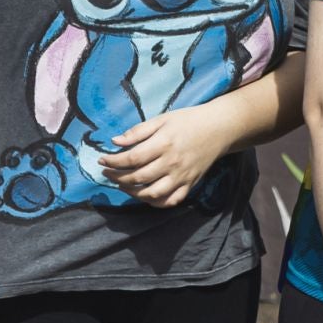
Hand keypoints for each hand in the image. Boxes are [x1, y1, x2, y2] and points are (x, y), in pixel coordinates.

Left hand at [102, 105, 232, 206]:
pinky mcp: (190, 184)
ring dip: (132, 193)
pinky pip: (171, 200)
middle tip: (107, 173)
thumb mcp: (162, 119)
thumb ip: (138, 131)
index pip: (131, 159)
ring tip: (123, 186)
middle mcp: (172, 163)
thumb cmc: (188, 121)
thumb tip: (115, 142)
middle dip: (117, 178)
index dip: (113, 162)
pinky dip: (156, 203)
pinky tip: (146, 196)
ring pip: (152, 194)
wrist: (220, 128)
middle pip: (138, 178)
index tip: (102, 160)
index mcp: (164, 144)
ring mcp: (182, 176)